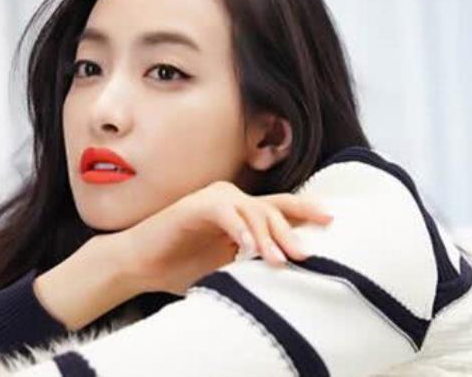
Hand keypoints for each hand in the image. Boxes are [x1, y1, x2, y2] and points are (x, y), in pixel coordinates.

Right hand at [121, 180, 333, 295]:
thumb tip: (290, 272)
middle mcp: (232, 200)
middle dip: (291, 231)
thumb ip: (255, 263)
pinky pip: (224, 213)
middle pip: (272, 209)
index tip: (331, 221)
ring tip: (277, 260)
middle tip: (305, 254)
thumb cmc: (182, 266)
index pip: (280, 208)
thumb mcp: (228, 267)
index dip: (306, 212)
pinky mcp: (195, 206)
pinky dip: (238, 229)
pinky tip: (247, 248)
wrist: (139, 265)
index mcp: (242, 213)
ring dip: (266, 237)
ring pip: (252, 211)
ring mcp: (214, 200)